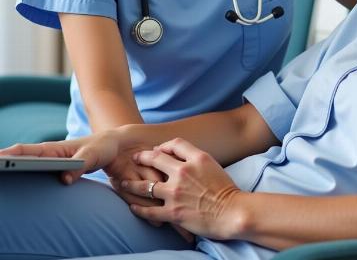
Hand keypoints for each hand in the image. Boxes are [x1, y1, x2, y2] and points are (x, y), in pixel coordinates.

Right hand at [0, 131, 119, 183]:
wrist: (117, 147)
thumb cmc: (103, 146)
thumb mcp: (95, 153)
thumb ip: (80, 165)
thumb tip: (64, 180)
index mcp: (55, 148)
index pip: (26, 151)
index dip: (8, 155)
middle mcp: (50, 156)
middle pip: (22, 160)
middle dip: (5, 164)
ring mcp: (54, 165)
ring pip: (29, 169)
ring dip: (14, 172)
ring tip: (2, 182)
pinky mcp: (61, 173)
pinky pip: (41, 176)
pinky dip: (29, 178)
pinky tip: (21, 189)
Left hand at [114, 138, 243, 239]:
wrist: (233, 212)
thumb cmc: (226, 190)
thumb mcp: (214, 165)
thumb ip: (197, 159)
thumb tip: (182, 158)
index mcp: (197, 158)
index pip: (175, 144)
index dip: (163, 146)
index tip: (157, 150)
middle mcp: (183, 172)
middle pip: (155, 159)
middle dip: (141, 158)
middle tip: (134, 159)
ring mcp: (176, 193)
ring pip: (146, 186)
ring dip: (131, 184)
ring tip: (122, 183)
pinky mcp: (173, 213)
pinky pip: (149, 210)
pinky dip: (138, 209)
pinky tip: (132, 207)